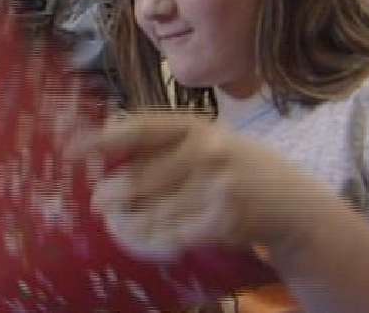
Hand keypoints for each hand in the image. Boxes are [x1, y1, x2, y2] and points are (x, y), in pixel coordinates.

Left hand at [70, 112, 320, 258]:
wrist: (296, 205)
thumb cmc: (244, 170)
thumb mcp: (212, 142)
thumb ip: (169, 142)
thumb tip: (108, 137)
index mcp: (198, 126)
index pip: (141, 129)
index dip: (103, 139)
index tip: (72, 150)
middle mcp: (207, 150)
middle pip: (139, 178)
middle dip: (111, 195)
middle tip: (97, 203)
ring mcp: (218, 185)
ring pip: (153, 212)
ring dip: (129, 225)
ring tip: (118, 227)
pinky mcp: (225, 219)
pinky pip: (175, 236)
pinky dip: (157, 243)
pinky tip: (152, 243)